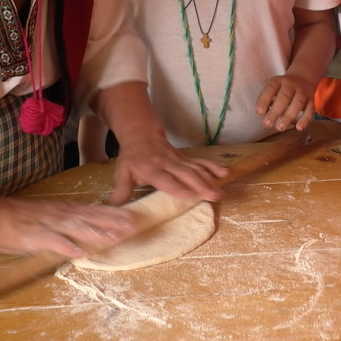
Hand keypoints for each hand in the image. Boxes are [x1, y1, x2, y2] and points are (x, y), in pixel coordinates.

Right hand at [0, 195, 135, 259]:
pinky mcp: (38, 236)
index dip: (112, 214)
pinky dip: (68, 247)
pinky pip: (55, 242)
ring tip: (114, 239)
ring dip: (97, 234)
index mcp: (64, 209)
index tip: (129, 217)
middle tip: (132, 226)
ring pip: (78, 228)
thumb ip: (65, 224)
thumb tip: (82, 233)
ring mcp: (51, 224)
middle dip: (112, 222)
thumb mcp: (48, 215)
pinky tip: (81, 253)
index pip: (93, 210)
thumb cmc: (21, 218)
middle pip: (91, 217)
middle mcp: (61, 214)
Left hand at [109, 134, 227, 204]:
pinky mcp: (185, 158)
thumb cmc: (132, 158)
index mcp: (150, 168)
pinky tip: (224, 173)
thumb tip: (115, 205)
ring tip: (221, 191)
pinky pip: (200, 162)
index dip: (176, 186)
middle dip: (201, 184)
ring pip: (196, 169)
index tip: (188, 195)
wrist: (141, 135)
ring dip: (209, 179)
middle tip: (213, 195)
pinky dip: (213, 167)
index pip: (164, 179)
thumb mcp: (121, 172)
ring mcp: (178, 160)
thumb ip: (121, 189)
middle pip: (185, 174)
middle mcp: (166, 163)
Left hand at [255, 73, 314, 132]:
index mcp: (278, 81)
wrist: (302, 79)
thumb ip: (267, 99)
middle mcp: (291, 85)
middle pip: (284, 97)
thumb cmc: (282, 89)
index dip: (264, 100)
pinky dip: (305, 119)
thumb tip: (262, 113)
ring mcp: (302, 92)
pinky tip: (299, 128)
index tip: (259, 113)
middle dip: (275, 112)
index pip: (271, 88)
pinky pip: (310, 109)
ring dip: (289, 116)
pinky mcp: (311, 100)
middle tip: (267, 124)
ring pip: (298, 103)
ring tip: (280, 128)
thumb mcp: (273, 88)